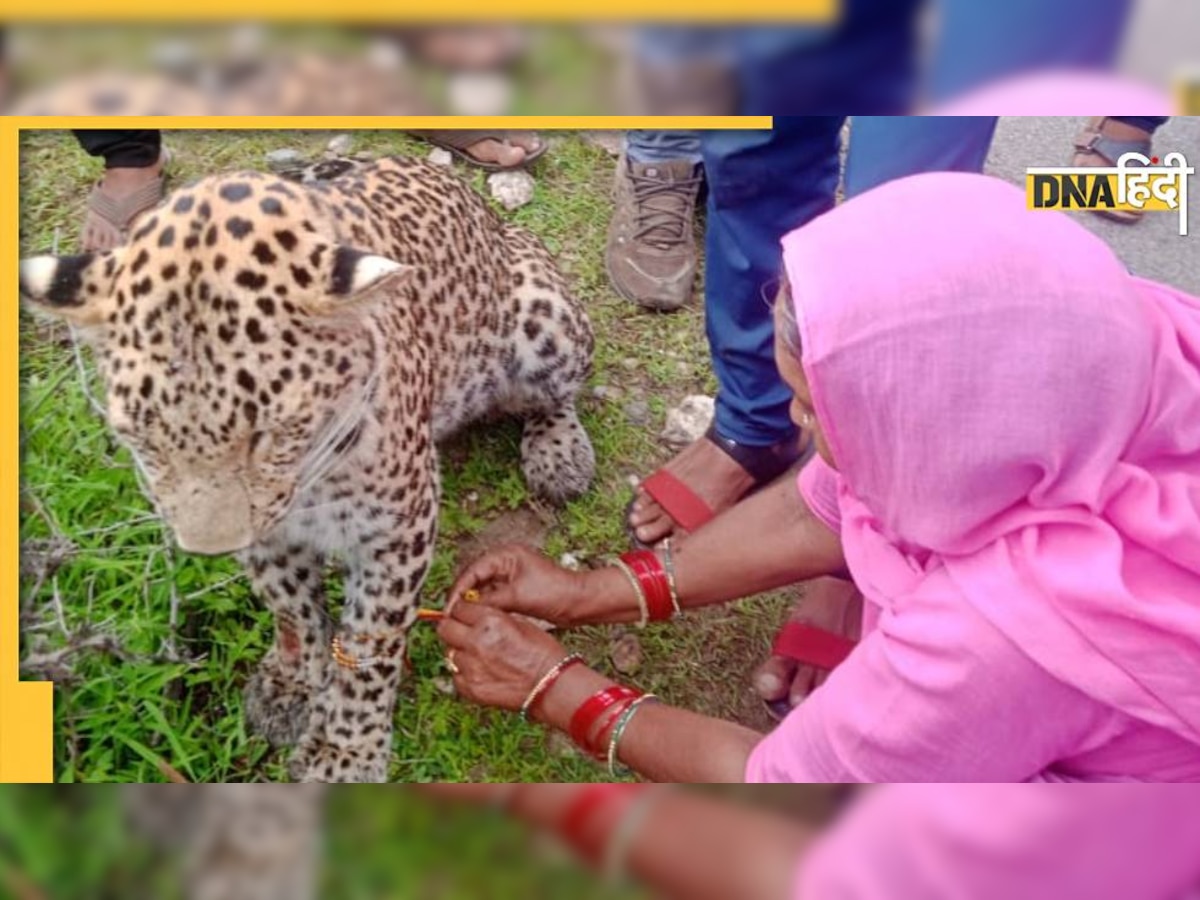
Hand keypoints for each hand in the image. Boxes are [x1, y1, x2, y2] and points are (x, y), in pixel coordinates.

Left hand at [437, 601, 570, 711]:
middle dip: (452, 627)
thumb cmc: (544, 655)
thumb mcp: (521, 623)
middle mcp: (476, 642)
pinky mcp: (470, 689)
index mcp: (489, 622)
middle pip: (444, 628)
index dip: (462, 609)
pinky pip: (456, 675)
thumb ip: (494, 618)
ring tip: (477, 655)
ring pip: (449, 653)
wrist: (553, 687)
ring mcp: (470, 667)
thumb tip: (477, 615)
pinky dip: (464, 673)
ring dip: (460, 651)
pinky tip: (480, 671)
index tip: (464, 613)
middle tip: (462, 631)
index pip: (458, 608)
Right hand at [448, 543, 584, 625]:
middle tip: (450, 617)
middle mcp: (505, 562)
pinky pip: (492, 598)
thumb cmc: (555, 592)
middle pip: (473, 579)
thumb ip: (490, 600)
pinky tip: (477, 621)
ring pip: (481, 590)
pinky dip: (484, 609)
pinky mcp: (514, 589)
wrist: (579, 602)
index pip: (472, 571)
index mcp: (506, 555)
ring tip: (461, 621)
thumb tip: (465, 610)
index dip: (458, 591)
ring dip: (472, 604)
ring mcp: (509, 575)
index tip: (449, 609)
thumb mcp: (518, 596)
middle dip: (462, 598)